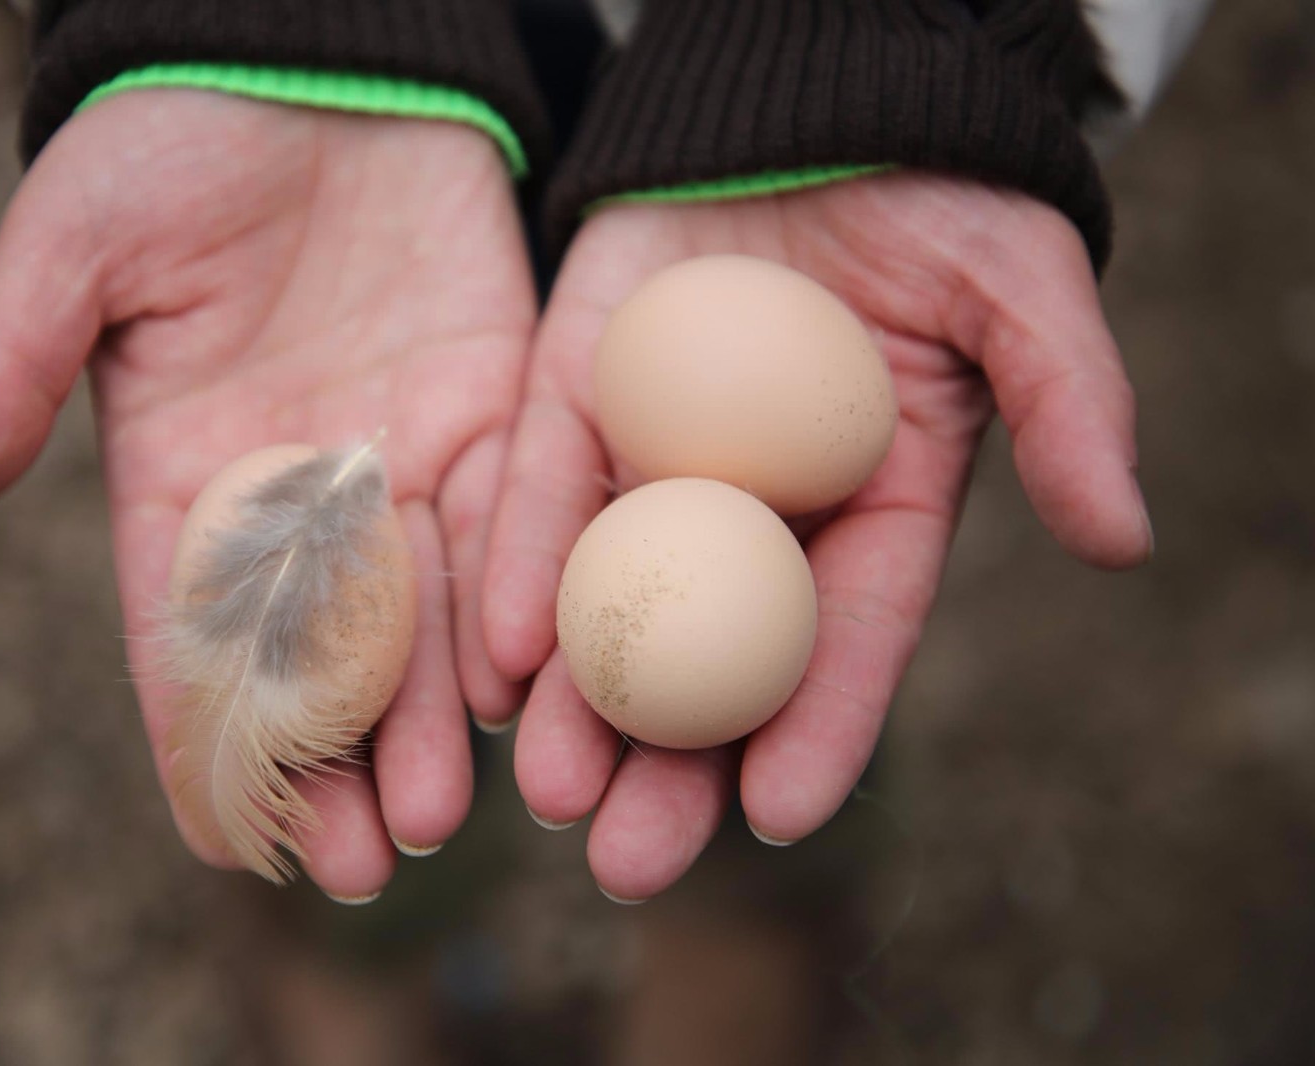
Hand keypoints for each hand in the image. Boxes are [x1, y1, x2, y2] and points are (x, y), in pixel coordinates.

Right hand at [0, 90, 535, 900]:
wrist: (319, 54)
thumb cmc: (176, 138)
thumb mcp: (74, 244)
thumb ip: (7, 368)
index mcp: (185, 474)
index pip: (184, 633)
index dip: (200, 736)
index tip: (223, 840)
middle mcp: (298, 492)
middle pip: (316, 654)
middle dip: (336, 759)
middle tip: (362, 861)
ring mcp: (396, 458)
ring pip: (418, 615)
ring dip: (429, 719)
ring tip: (438, 814)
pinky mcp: (488, 406)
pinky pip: (503, 521)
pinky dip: (506, 603)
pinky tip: (516, 686)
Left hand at [478, 172, 1151, 901]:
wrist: (810, 104)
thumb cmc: (936, 197)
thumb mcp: (1021, 290)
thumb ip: (1070, 404)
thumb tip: (1124, 540)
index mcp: (871, 506)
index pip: (848, 637)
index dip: (820, 727)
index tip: (783, 814)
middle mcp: (754, 510)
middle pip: (712, 659)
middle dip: (672, 766)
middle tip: (628, 862)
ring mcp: (656, 460)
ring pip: (612, 601)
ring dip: (578, 704)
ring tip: (549, 792)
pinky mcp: (574, 397)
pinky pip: (541, 493)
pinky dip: (518, 569)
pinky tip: (496, 656)